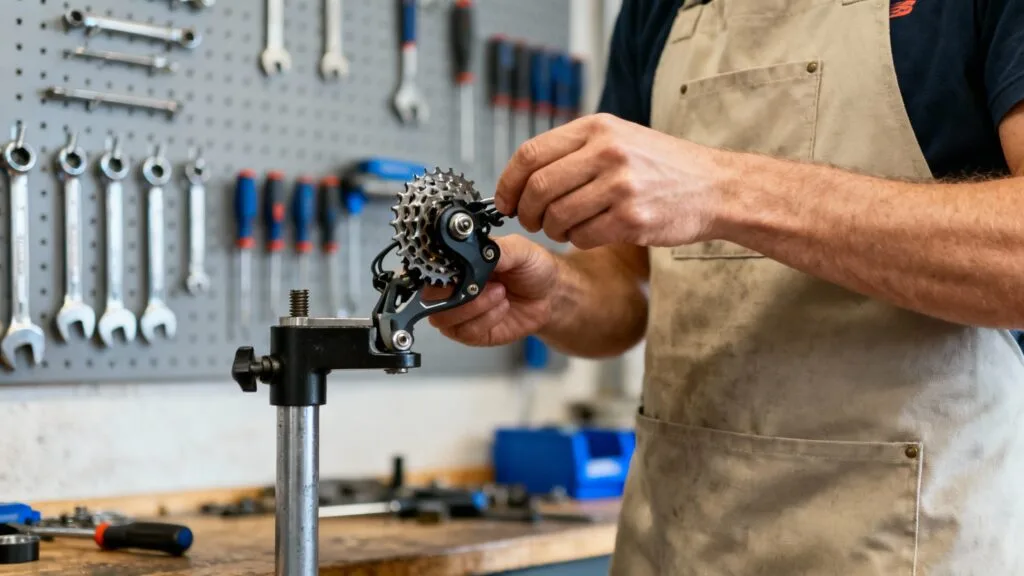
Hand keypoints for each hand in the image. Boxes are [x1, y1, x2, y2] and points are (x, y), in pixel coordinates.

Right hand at [426, 235, 556, 346]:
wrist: (550, 295)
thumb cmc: (532, 268)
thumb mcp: (520, 249)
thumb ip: (496, 249)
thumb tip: (474, 249)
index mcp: (457, 264)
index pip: (431, 270)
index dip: (440, 274)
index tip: (460, 272)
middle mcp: (453, 288)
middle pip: (430, 298)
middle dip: (458, 293)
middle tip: (489, 284)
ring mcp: (460, 312)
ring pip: (444, 318)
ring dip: (474, 307)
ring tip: (501, 294)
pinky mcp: (472, 332)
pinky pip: (465, 332)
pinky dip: (486, 319)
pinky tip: (503, 307)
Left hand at [495, 113, 725, 249]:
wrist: (715, 186)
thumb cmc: (662, 166)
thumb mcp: (619, 138)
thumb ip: (574, 150)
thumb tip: (521, 177)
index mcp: (597, 127)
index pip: (530, 154)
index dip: (508, 182)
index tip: (505, 201)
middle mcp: (607, 152)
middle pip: (538, 188)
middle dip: (527, 211)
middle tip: (532, 221)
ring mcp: (620, 186)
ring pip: (557, 217)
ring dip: (553, 230)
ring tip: (565, 228)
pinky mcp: (632, 219)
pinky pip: (582, 237)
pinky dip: (578, 241)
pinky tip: (590, 234)